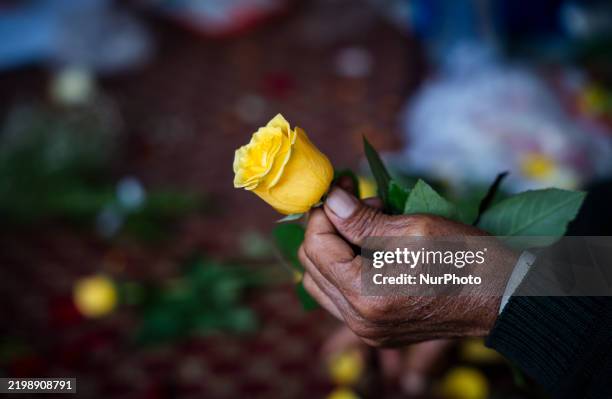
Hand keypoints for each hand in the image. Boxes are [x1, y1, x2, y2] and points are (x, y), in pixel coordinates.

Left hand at [298, 186, 517, 346]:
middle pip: (313, 266)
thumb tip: (330, 200)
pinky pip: (342, 298)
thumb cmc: (466, 259)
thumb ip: (361, 219)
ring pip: (323, 283)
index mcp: (365, 295)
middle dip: (329, 227)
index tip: (341, 186)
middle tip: (358, 201)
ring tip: (370, 225)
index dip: (323, 212)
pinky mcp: (378, 331)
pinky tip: (373, 248)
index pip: (317, 246)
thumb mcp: (413, 229)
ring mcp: (368, 331)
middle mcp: (359, 321)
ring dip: (336, 248)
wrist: (505, 298)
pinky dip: (347, 269)